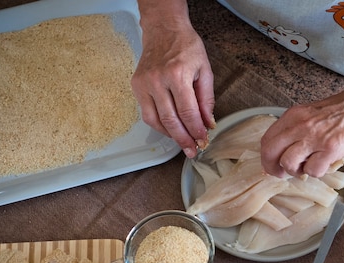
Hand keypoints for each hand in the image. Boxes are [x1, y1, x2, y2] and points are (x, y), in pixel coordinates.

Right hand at [131, 25, 214, 157]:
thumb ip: (206, 99)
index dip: (196, 130)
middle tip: (192, 150)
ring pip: (156, 121)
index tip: (202, 140)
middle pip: (170, 121)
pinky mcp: (136, 86)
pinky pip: (147, 114)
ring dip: (170, 136)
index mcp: (177, 75)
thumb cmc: (186, 47)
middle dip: (183, 139)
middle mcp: (157, 80)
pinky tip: (170, 129)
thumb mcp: (204, 70)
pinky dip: (159, 125)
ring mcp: (144, 84)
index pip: (187, 112)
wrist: (164, 30)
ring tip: (183, 143)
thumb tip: (208, 123)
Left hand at [260, 87, 343, 177]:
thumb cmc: (343, 110)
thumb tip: (284, 150)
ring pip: (289, 164)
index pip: (267, 139)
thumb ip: (296, 128)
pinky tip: (325, 164)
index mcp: (293, 115)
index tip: (272, 165)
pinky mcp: (330, 149)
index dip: (266, 157)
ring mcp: (314, 137)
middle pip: (271, 153)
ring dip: (297, 171)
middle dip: (273, 169)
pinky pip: (312, 171)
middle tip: (282, 174)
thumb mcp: (311, 113)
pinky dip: (316, 173)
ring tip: (308, 166)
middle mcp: (300, 125)